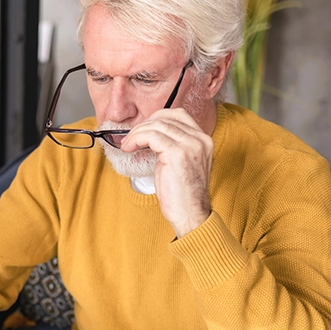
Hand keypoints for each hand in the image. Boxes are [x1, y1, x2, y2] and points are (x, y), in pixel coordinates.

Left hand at [120, 108, 212, 237]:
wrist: (190, 215)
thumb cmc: (182, 195)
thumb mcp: (180, 164)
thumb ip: (172, 146)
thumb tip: (150, 135)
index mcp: (203, 140)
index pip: (179, 115)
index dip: (157, 118)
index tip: (143, 129)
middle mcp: (200, 139)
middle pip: (166, 117)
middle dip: (144, 125)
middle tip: (130, 138)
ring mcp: (190, 145)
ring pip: (157, 125)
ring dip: (137, 133)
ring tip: (127, 145)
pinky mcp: (177, 153)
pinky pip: (151, 136)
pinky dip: (136, 138)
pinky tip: (130, 147)